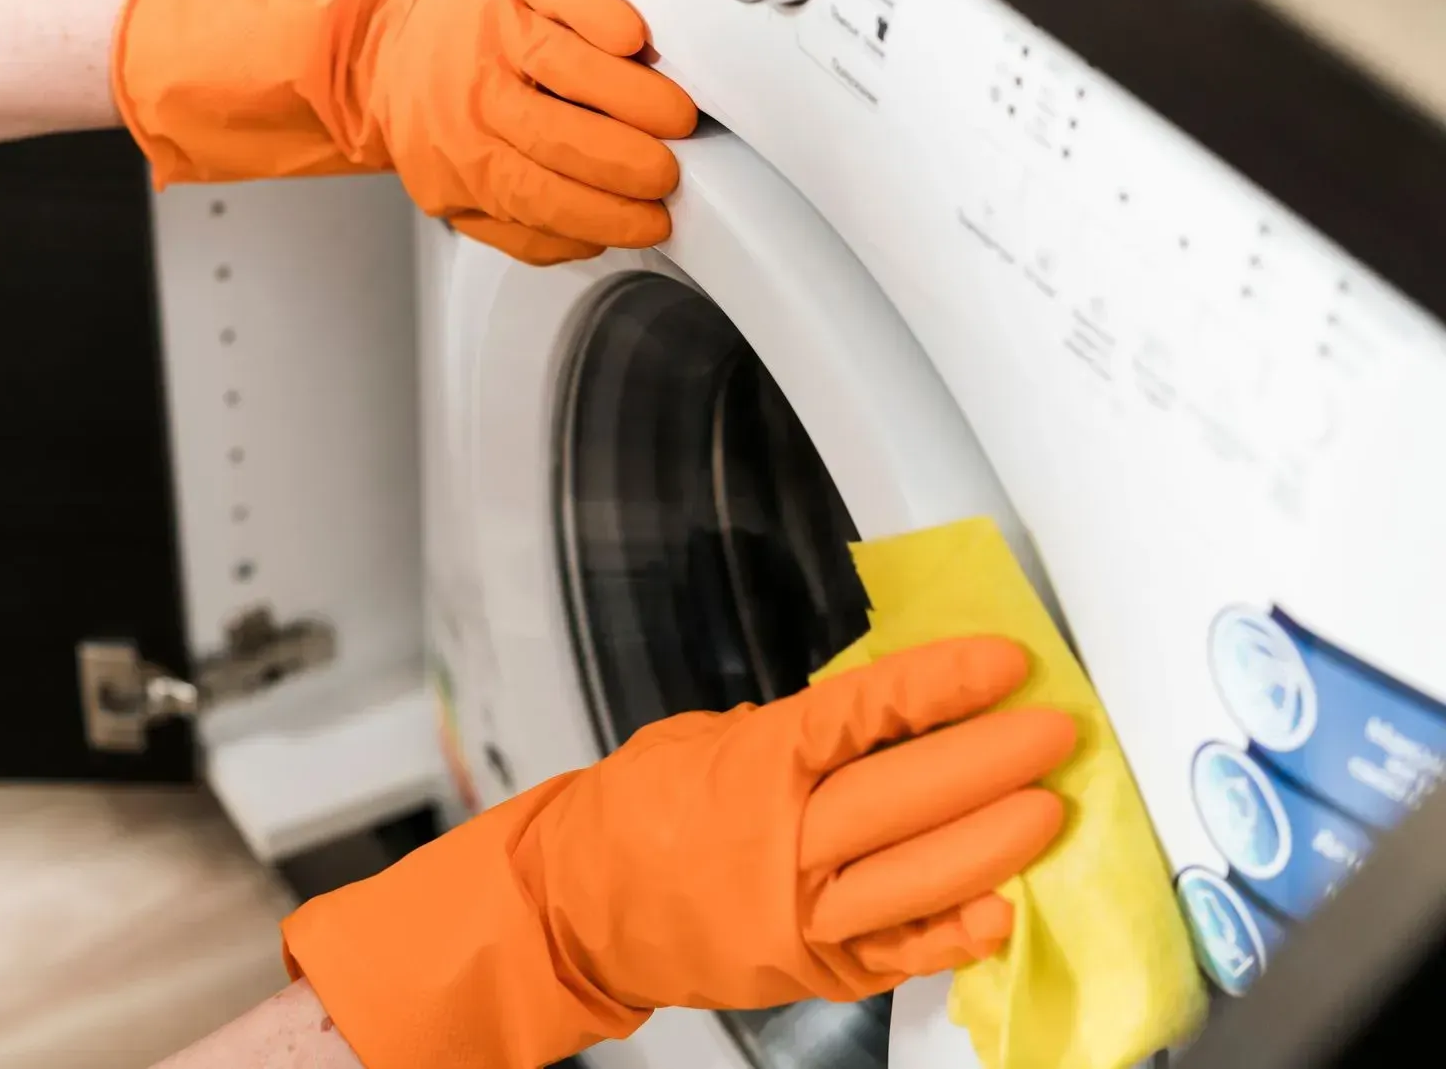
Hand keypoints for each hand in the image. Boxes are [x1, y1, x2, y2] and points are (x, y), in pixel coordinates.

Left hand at [113, 0, 697, 264]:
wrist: (377, 42)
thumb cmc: (430, 117)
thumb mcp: (455, 195)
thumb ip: (521, 231)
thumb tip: (592, 240)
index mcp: (463, 157)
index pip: (545, 197)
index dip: (608, 214)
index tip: (652, 220)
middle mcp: (472, 91)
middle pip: (562, 136)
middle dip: (629, 164)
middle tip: (666, 171)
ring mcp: (489, 26)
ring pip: (570, 67)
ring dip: (634, 98)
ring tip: (673, 119)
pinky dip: (603, 16)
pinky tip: (633, 43)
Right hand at [281, 636, 1077, 1068]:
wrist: (576, 905)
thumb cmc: (635, 812)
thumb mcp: (707, 738)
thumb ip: (794, 730)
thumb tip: (882, 709)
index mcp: (755, 763)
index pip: (868, 712)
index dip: (944, 684)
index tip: (1004, 662)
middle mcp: (780, 839)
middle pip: (905, 795)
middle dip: (991, 759)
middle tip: (1053, 733)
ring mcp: (798, 913)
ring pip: (914, 877)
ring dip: (992, 842)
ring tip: (1048, 811)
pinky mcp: (810, 968)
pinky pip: (898, 952)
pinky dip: (953, 932)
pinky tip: (1000, 908)